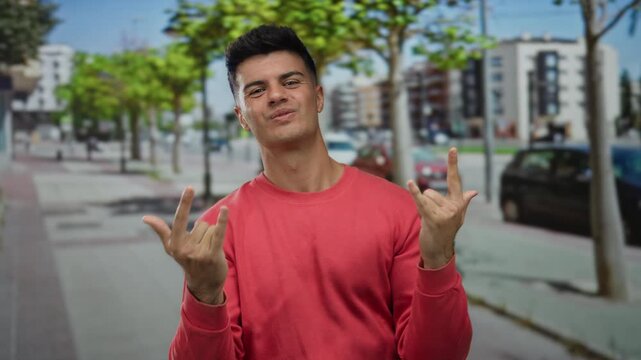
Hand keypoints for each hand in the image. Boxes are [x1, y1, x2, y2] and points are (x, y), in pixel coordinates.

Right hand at [143, 186, 228, 304]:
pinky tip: (225, 210)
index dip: (185, 202)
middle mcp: (184, 249)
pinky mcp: (212, 256)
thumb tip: (145, 217)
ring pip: (211, 229)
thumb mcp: (172, 248)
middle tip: (201, 248)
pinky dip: (222, 221)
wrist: (204, 285)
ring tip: (209, 251)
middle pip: (201, 224)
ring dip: (212, 237)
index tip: (190, 187)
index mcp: (174, 245)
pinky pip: (218, 233)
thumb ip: (161, 231)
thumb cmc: (188, 261)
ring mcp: (198, 253)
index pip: (179, 219)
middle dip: (204, 232)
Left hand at [407, 148, 476, 268]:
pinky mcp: (435, 219)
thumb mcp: (457, 216)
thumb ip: (463, 202)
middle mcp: (455, 207)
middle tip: (431, 218)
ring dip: (421, 209)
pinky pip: (421, 202)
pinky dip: (415, 192)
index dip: (453, 164)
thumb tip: (474, 192)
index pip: (455, 180)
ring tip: (428, 221)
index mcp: (459, 203)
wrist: (439, 251)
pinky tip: (410, 182)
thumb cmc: (444, 231)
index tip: (452, 148)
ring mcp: (446, 214)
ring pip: (425, 198)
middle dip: (426, 202)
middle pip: (431, 192)